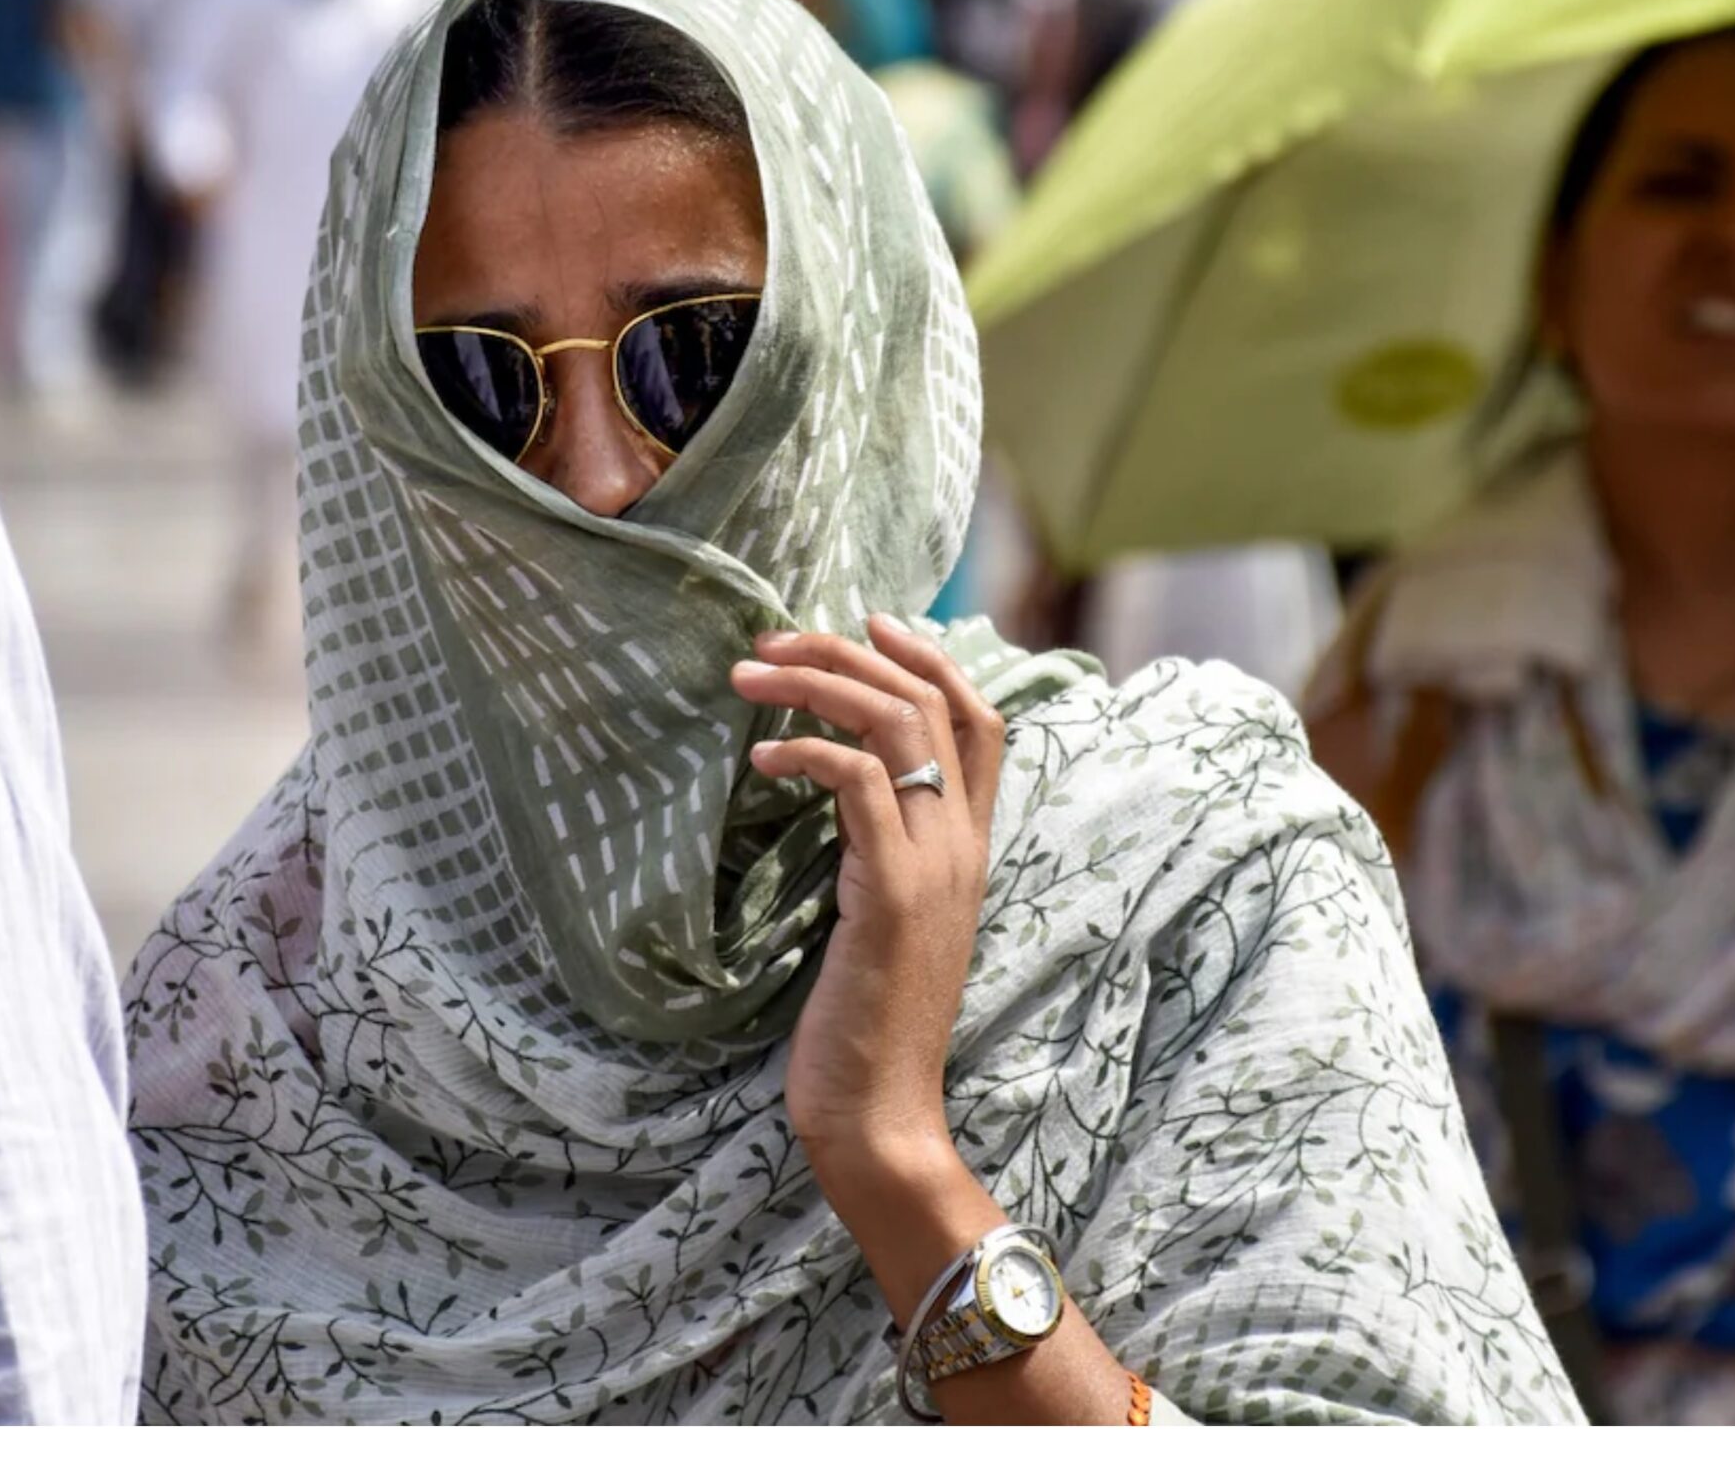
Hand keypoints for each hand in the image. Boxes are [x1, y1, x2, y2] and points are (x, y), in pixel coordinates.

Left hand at [730, 615, 1006, 1185]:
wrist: (881, 1114)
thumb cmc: (864, 1028)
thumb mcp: (877, 921)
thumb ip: (873, 855)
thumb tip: (827, 791)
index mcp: (969, 852)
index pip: (983, 721)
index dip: (933, 657)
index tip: (869, 620)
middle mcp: (964, 848)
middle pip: (934, 701)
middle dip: (853, 650)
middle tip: (776, 638)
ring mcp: (935, 868)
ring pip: (899, 724)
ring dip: (819, 682)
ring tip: (752, 673)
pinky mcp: (891, 893)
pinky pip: (856, 782)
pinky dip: (807, 749)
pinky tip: (761, 754)